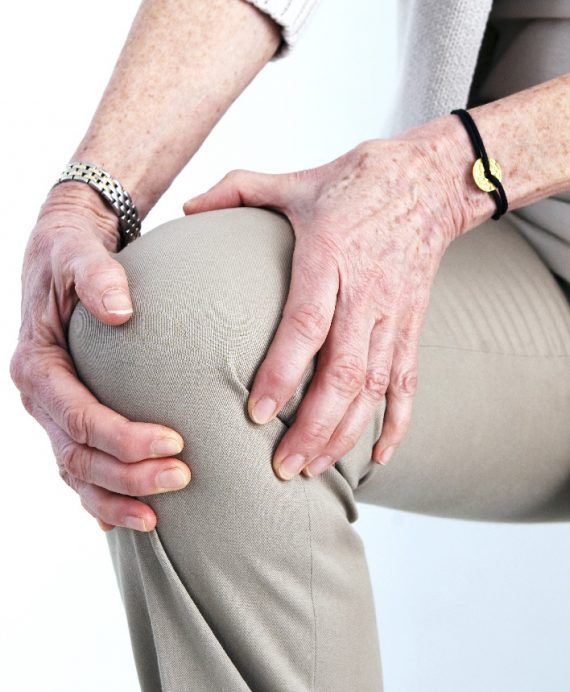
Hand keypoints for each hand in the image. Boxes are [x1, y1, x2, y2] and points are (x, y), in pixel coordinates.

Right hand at [10, 184, 189, 531]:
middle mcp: (39, 396)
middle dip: (126, 476)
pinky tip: (135, 520)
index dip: (122, 436)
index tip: (175, 442)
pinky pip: (82, 467)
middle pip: (76, 455)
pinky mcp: (72, 417)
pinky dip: (103, 498)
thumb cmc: (73, 249)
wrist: (66, 247)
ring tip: (161, 517)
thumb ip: (97, 275)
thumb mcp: (79, 250)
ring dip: (116, 498)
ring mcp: (53, 412)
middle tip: (183, 478)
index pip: (77, 415)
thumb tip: (122, 309)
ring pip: (76, 473)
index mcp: (37, 364)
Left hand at [183, 127, 476, 479]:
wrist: (429, 180)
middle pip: (344, 372)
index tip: (258, 414)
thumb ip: (237, 190)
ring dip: (346, 434)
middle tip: (283, 467)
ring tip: (314, 469)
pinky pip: (409, 382)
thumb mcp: (295, 180)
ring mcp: (395, 313)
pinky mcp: (414, 324)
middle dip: (315, 426)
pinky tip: (380, 456)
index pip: (307, 326)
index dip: (283, 373)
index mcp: (331, 256)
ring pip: (374, 386)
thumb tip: (185, 208)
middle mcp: (367, 291)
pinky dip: (399, 422)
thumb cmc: (357, 180)